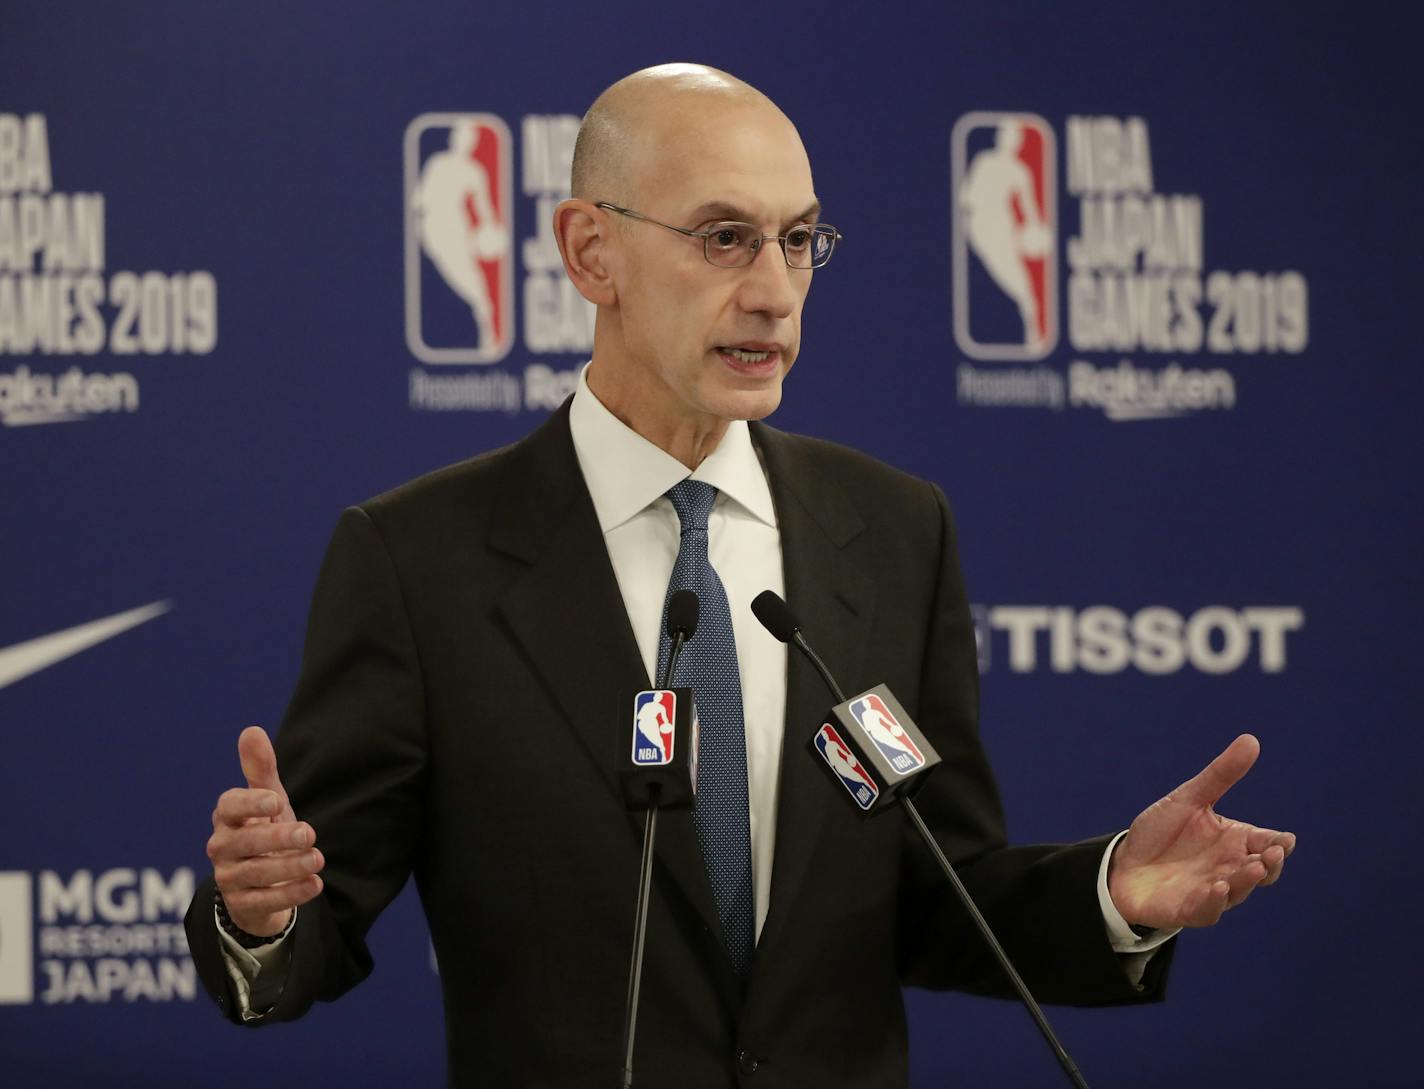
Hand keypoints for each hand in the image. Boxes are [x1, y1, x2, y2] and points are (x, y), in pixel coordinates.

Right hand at [206, 726, 324, 935]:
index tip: (276, 799)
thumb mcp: (267, 800)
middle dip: (276, 838)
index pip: (229, 806)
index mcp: (228, 817)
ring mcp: (230, 878)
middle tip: (309, 833)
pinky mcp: (243, 905)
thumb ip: (260, 769)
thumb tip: (252, 730)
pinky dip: (291, 894)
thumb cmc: (263, 830)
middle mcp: (222, 847)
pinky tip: (315, 884)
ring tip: (318, 859)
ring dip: (289, 867)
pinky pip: (265, 901)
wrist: (258, 883)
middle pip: (244, 842)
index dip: (250, 802)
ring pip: (256, 873)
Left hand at [1108, 734, 1295, 929]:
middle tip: (1271, 853)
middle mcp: (1228, 868)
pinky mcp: (1186, 909)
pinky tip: (1217, 888)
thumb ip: (1220, 775)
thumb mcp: (1189, 799)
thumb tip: (1251, 740)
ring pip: (1237, 892)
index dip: (1277, 844)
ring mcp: (1210, 891)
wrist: (1123, 862)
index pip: (1265, 843)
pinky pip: (1206, 911)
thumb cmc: (1161, 832)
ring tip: (1251, 868)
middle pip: (1260, 871)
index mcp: (1234, 842)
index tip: (1285, 839)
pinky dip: (1213, 901)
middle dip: (1268, 864)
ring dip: (1245, 882)